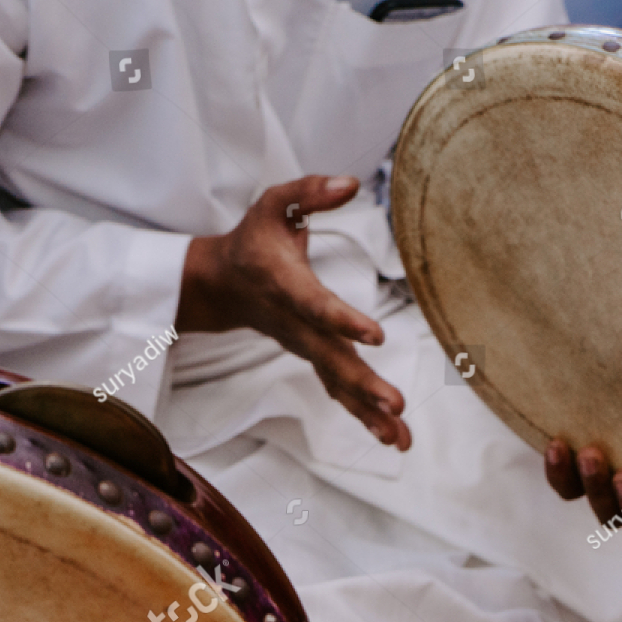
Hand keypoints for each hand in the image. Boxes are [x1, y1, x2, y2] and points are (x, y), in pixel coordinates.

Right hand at [177, 175, 411, 449]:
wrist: (221, 284)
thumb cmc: (253, 239)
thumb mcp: (274, 203)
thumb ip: (309, 192)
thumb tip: (350, 183)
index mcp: (286, 285)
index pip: (316, 305)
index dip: (343, 320)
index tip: (375, 335)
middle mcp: (296, 323)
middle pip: (331, 358)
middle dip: (363, 384)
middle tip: (394, 406)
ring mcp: (304, 345)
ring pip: (337, 382)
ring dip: (368, 411)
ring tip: (400, 438)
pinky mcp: (314, 356)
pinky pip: (338, 388)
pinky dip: (363, 415)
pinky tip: (393, 438)